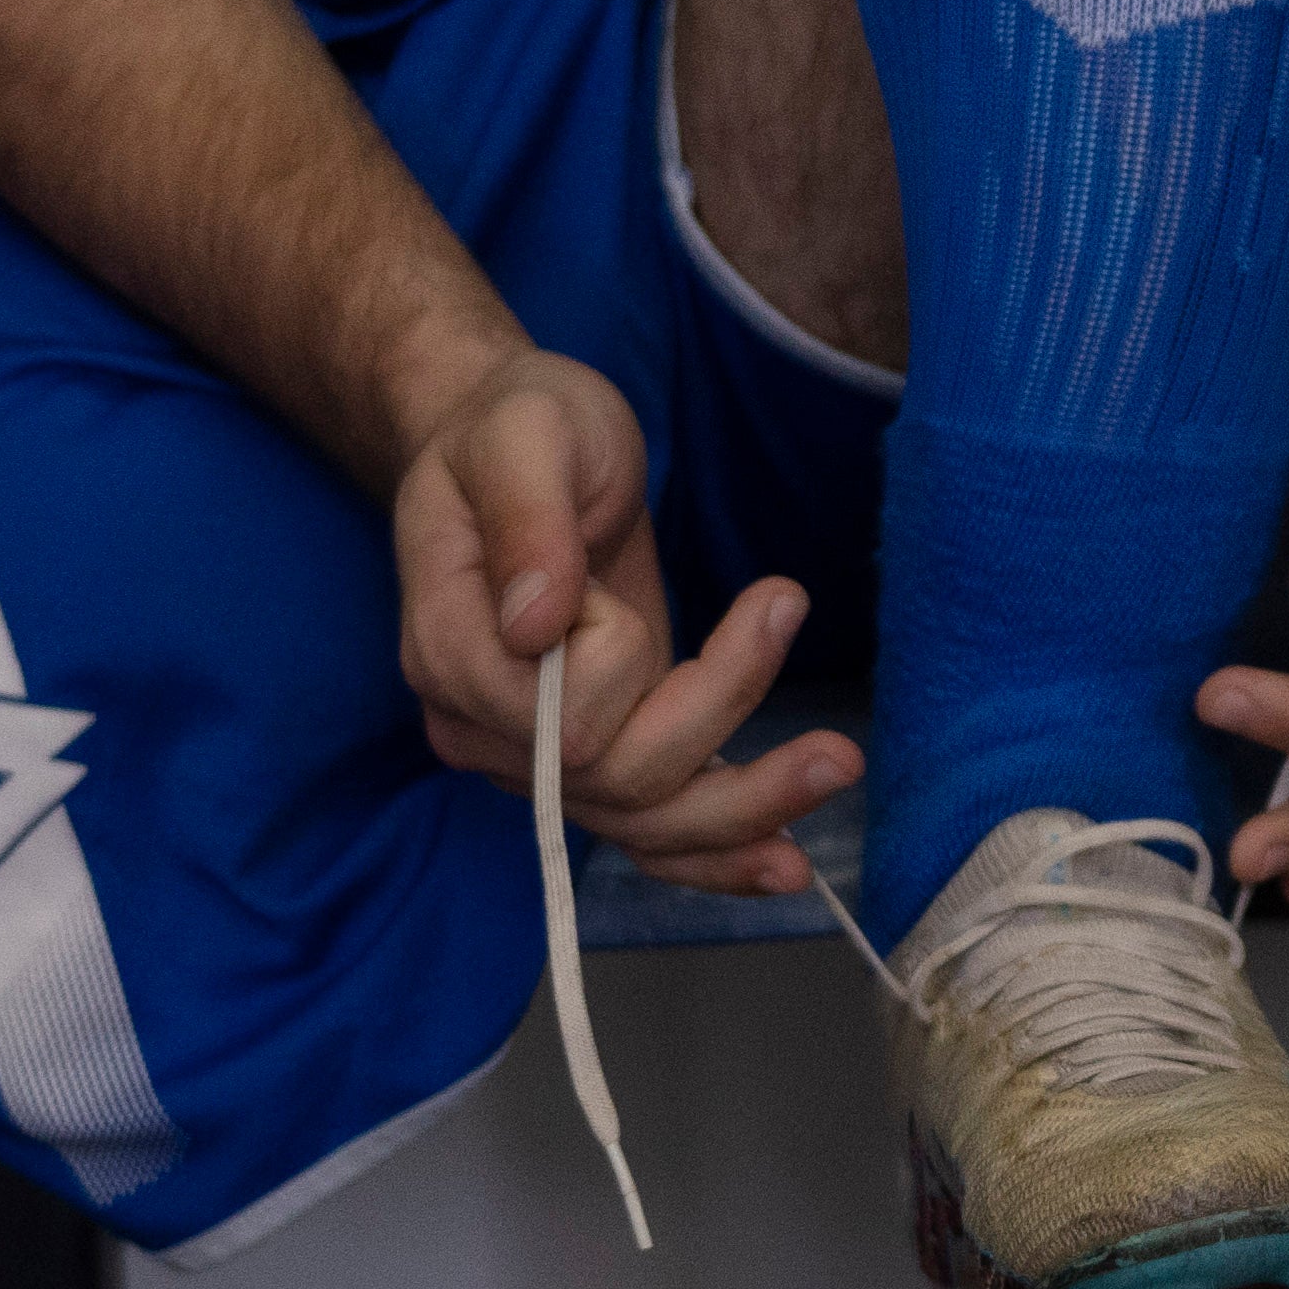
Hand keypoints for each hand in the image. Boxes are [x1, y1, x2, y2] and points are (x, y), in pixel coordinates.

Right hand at [389, 348, 853, 888]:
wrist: (526, 445)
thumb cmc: (520, 425)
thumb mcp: (523, 433)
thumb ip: (527, 521)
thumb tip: (536, 623)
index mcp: (449, 646)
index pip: (548, 714)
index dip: (610, 660)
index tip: (613, 587)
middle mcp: (481, 724)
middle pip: (611, 776)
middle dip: (714, 706)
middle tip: (785, 607)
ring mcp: (535, 753)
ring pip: (646, 822)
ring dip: (749, 803)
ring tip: (838, 759)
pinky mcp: (596, 755)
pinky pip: (653, 832)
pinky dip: (720, 856)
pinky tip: (786, 862)